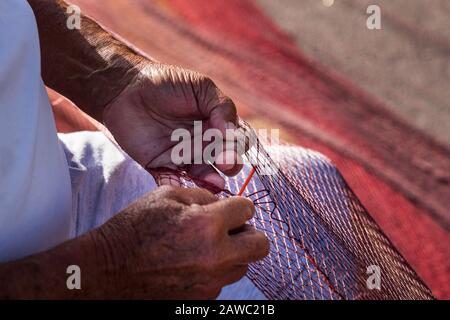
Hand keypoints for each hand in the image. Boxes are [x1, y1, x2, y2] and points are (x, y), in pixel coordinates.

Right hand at [90, 186, 269, 298]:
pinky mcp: (201, 300)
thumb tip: (224, 204)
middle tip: (230, 229)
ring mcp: (210, 283)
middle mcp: (215, 257)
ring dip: (232, 253)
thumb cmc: (133, 229)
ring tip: (205, 247)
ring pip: (242, 266)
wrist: (107, 270)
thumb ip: (203, 196)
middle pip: (260, 245)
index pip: (248, 209)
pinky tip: (191, 264)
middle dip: (249, 232)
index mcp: (206, 225)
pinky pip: (222, 282)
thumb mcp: (165, 196)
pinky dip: (215, 271)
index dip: (238, 206)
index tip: (230, 210)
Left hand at [103, 63, 241, 189]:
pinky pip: (172, 181)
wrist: (126, 88)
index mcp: (216, 125)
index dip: (239, 143)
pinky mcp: (162, 166)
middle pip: (225, 161)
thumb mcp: (200, 87)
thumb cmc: (166, 83)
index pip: (237, 140)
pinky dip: (177, 187)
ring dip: (211, 182)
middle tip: (225, 162)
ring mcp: (184, 157)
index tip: (232, 140)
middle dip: (230, 164)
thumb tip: (231, 132)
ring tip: (216, 184)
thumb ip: (221, 106)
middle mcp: (204, 143)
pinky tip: (182, 187)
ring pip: (203, 176)